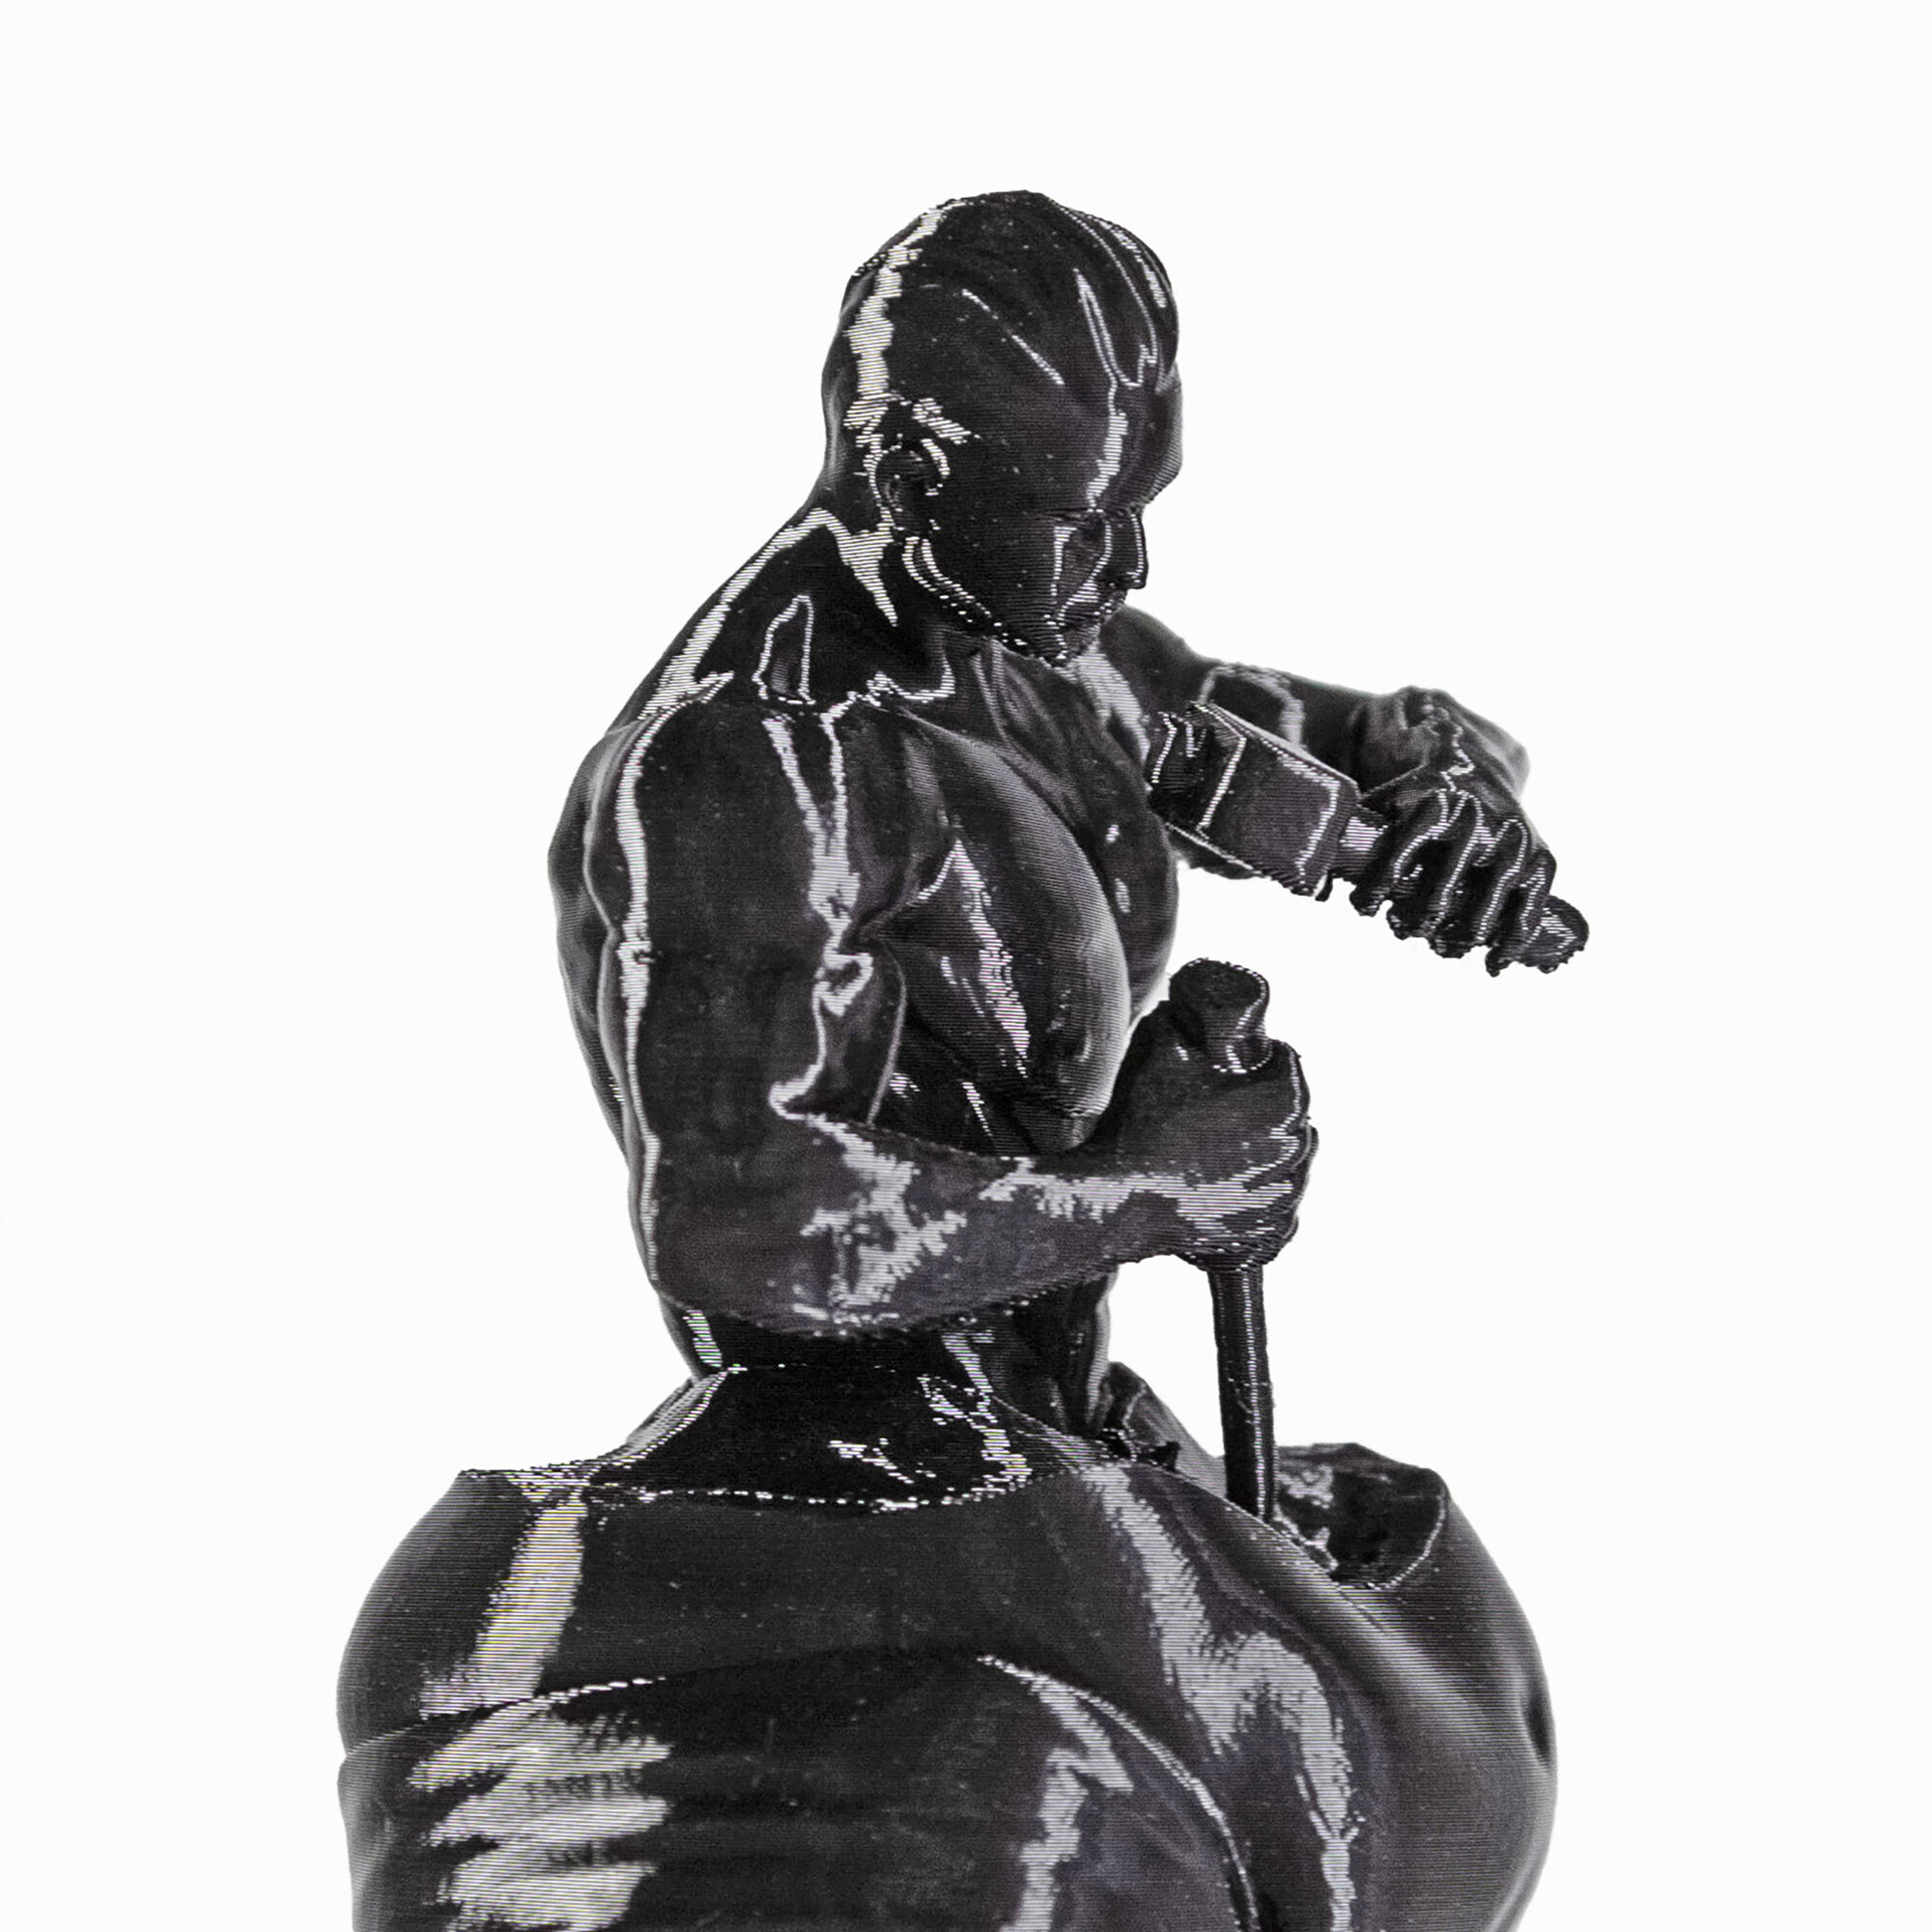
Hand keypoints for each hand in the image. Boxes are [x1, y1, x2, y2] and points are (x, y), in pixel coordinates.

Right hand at [1087, 986, 1315, 1265]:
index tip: (1223, 1068)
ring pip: (1282, 1156)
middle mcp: (1298, 1148)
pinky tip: (1216, 1182)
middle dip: (1258, 1105)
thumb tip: (1196, 1000)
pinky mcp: (1269, 1232)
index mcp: (1285, 1099)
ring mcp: (1286, 1196)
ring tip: (1209, 1148)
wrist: (1115, 1199)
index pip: (1286, 1062)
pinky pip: (1270, 1200)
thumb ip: (1191, 1017)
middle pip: (1287, 1110)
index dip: (1252, 1060)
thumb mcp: (1162, 1045)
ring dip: (1258, 1148)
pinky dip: (1251, 1192)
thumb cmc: (1141, 1123)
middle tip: (1210, 1108)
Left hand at [1351, 688, 1585, 974]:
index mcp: (1435, 804)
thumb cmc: (1419, 795)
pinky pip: (1529, 909)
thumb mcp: (1384, 802)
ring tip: (1438, 946)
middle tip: (1399, 927)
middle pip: (1442, 893)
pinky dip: (1511, 943)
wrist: (1480, 764)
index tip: (1363, 909)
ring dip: (1457, 938)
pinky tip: (1492, 966)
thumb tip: (1315, 892)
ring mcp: (1512, 841)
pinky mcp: (1541, 858)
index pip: (1401, 855)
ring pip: (1485, 908)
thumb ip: (1350, 839)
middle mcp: (1478, 821)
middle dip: (1415, 920)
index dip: (1378, 888)